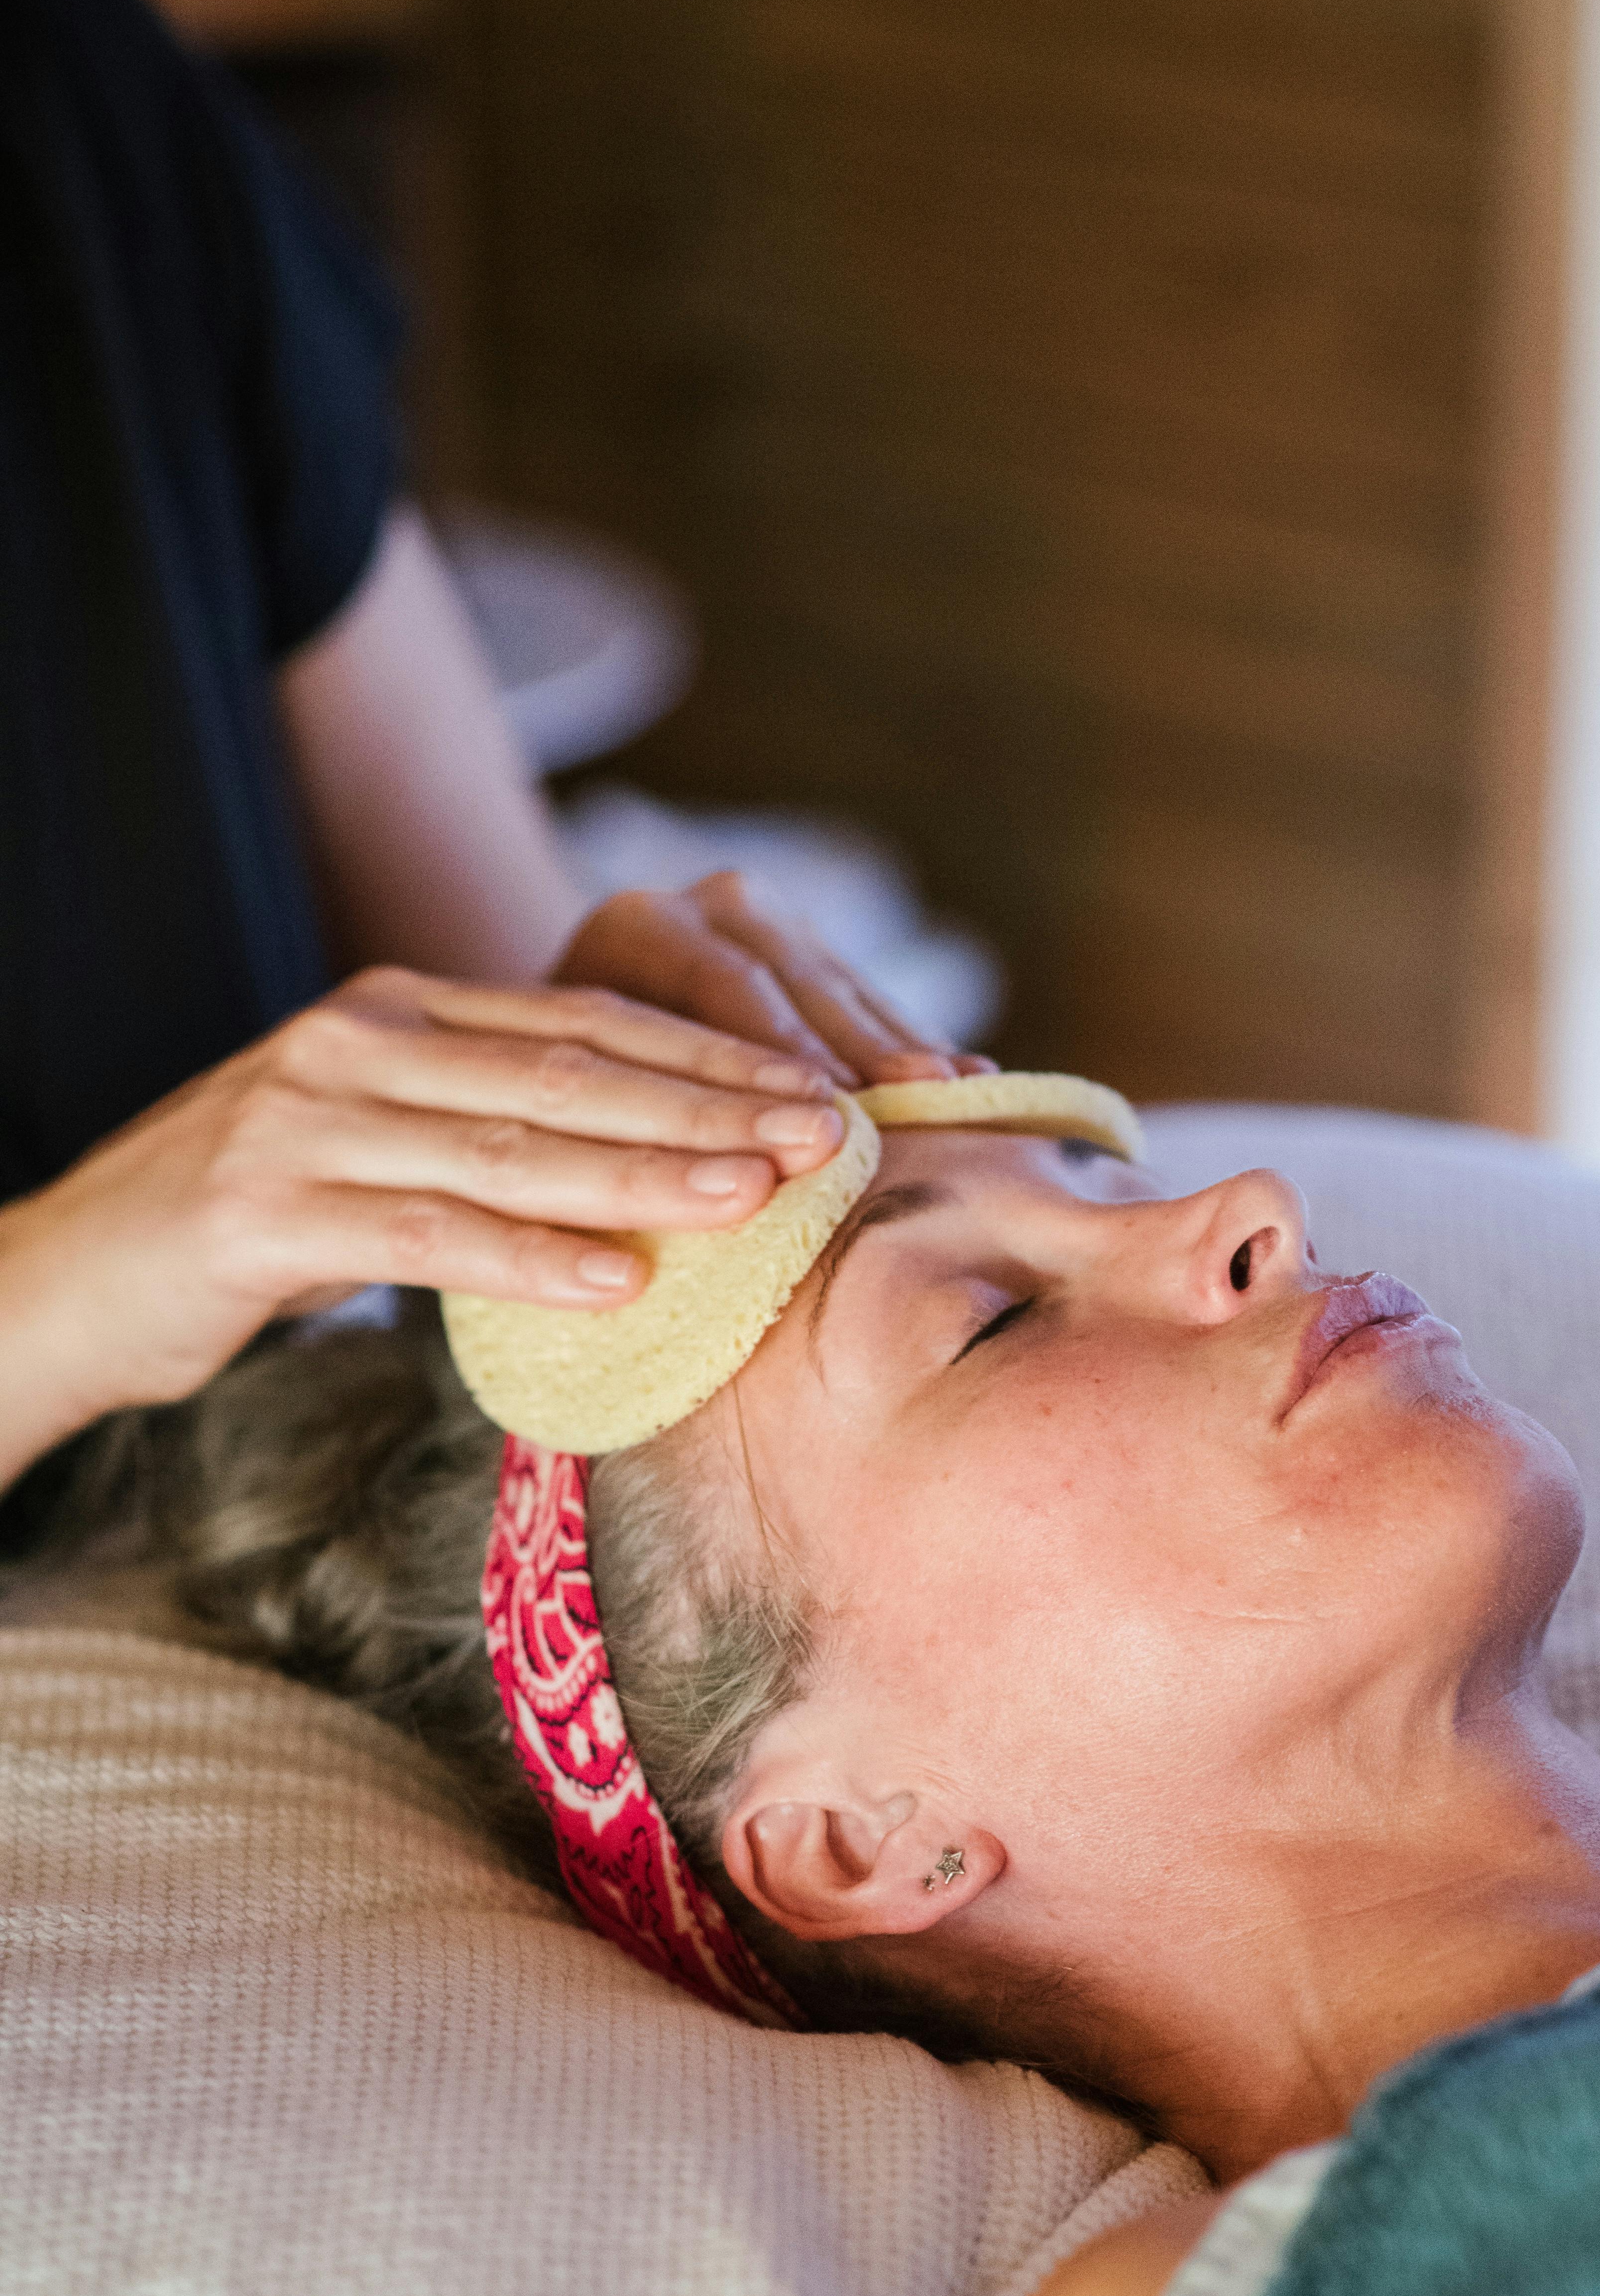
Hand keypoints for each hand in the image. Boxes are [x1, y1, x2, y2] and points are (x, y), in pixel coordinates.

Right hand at [0, 965, 854, 1491]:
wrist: (65, 1278)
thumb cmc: (245, 1227)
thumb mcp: (375, 1148)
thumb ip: (487, 1134)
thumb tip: (645, 1162)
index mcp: (399, 1014)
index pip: (587, 1024)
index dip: (711, 1057)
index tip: (819, 1093)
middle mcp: (358, 1044)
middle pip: (572, 1075)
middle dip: (712, 1107)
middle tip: (827, 1140)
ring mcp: (307, 1120)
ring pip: (513, 1147)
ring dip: (648, 1174)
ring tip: (755, 1198)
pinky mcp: (264, 1211)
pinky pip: (426, 1235)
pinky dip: (530, 1259)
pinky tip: (619, 1281)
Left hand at [553, 871, 994, 1087]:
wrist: (586, 1048)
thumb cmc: (584, 1105)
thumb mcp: (597, 1101)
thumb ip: (646, 1122)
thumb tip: (722, 1187)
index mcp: (631, 932)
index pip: (717, 985)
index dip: (778, 1050)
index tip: (830, 1111)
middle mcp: (701, 907)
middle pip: (793, 978)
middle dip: (857, 1044)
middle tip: (915, 1097)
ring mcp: (766, 919)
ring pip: (841, 986)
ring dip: (900, 1045)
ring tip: (955, 1092)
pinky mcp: (811, 946)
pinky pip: (870, 997)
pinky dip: (914, 1044)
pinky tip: (969, 1082)